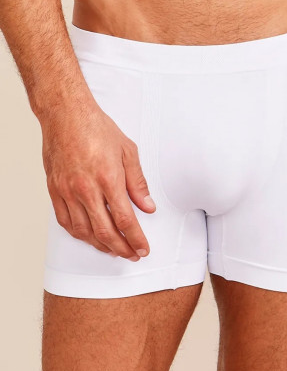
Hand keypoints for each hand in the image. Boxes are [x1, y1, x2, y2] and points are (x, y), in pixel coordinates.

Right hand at [40, 100, 155, 260]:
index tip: (143, 249)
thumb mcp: (128, 151)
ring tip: (114, 250)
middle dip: (122, 248)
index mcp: (108, 178)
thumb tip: (148, 206)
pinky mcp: (55, 190)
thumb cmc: (98, 129)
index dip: (136, 239)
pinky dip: (79, 234)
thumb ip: (138, 182)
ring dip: (100, 245)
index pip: (125, 220)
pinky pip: (65, 221)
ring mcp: (68, 191)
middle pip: (105, 231)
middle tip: (132, 255)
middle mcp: (86, 189)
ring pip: (84, 231)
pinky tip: (89, 237)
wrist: (66, 115)